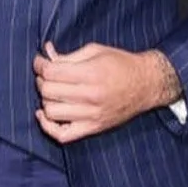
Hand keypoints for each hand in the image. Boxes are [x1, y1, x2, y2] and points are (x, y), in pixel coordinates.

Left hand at [33, 42, 181, 143]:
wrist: (147, 84)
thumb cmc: (122, 64)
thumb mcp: (96, 51)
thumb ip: (68, 55)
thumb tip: (46, 54)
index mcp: (91, 73)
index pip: (51, 72)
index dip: (40, 65)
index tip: (40, 62)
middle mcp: (91, 96)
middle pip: (48, 91)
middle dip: (42, 80)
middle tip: (47, 74)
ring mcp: (91, 115)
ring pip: (51, 112)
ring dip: (46, 100)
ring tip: (52, 92)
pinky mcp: (93, 128)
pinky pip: (62, 135)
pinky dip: (48, 126)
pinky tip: (45, 114)